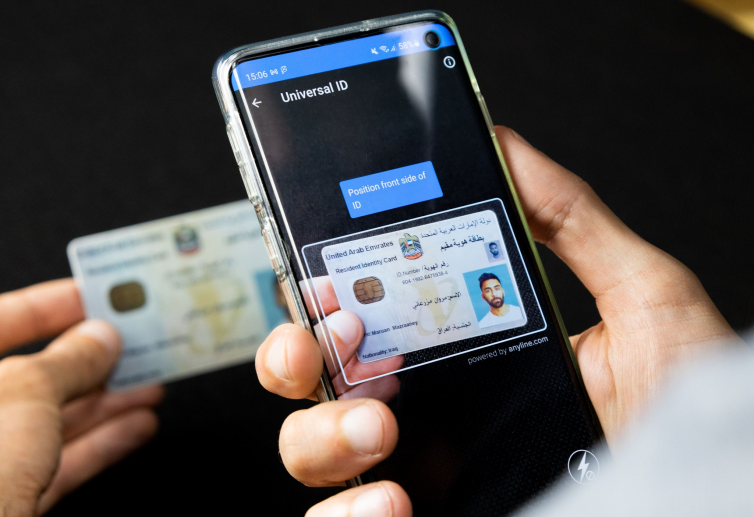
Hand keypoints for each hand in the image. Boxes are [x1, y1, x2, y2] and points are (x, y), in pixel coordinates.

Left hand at [0, 279, 162, 516]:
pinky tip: (132, 427)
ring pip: (39, 426)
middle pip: (16, 379)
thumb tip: (99, 339)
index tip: (82, 298)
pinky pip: (46, 466)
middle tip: (120, 345)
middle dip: (80, 364)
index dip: (39, 307)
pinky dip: (92, 445)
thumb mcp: (24, 386)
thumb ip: (69, 357)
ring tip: (144, 386)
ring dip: (99, 404)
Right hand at [254, 126, 741, 515]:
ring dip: (319, 434)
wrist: (714, 494)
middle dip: (293, 356)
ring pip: (310, 451)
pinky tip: (390, 499)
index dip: (323, 299)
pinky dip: (346, 514)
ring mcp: (420, 470)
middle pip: (314, 380)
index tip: (327, 282)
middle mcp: (427, 412)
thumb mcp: (641, 296)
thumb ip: (572, 218)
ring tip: (380, 431)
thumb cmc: (689, 406)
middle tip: (325, 344)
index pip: (362, 318)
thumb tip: (507, 146)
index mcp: (459, 350)